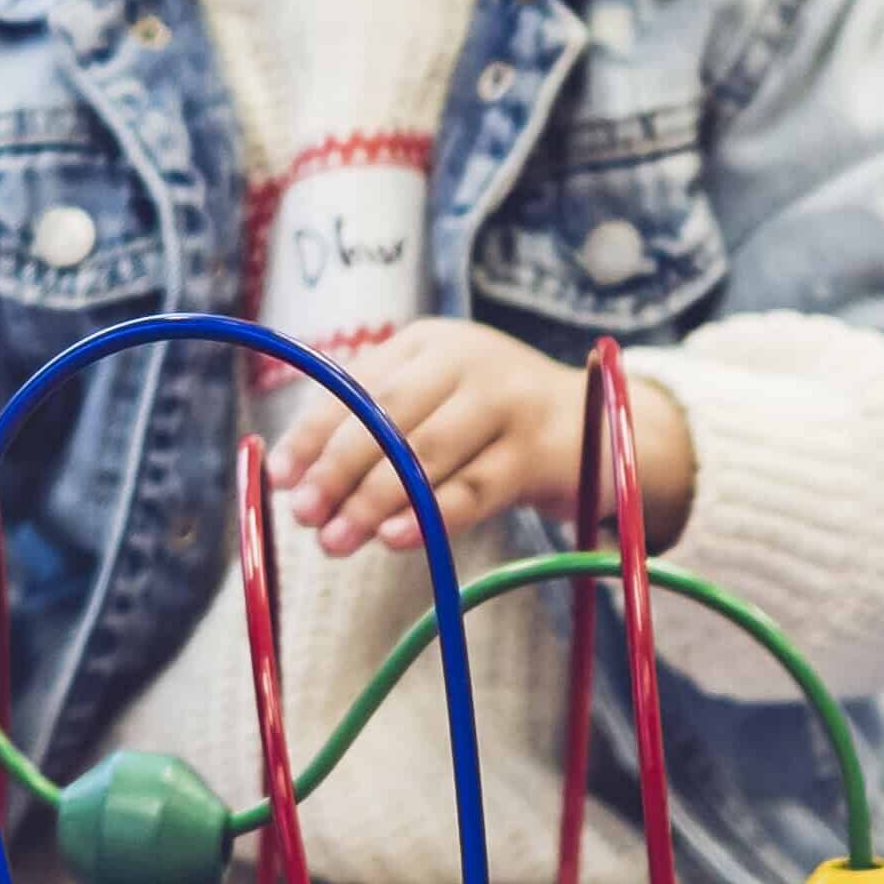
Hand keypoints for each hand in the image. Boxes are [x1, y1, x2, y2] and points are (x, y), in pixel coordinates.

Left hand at [262, 320, 695, 556]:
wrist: (603, 429)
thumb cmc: (497, 423)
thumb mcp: (439, 403)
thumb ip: (378, 427)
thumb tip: (295, 477)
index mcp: (428, 342)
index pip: (355, 386)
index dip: (312, 433)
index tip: (280, 477)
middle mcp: (466, 360)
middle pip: (385, 416)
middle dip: (336, 469)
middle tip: (305, 516)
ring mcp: (507, 401)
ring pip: (425, 453)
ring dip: (372, 500)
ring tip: (336, 541)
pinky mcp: (538, 449)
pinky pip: (474, 488)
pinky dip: (430, 516)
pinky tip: (395, 539)